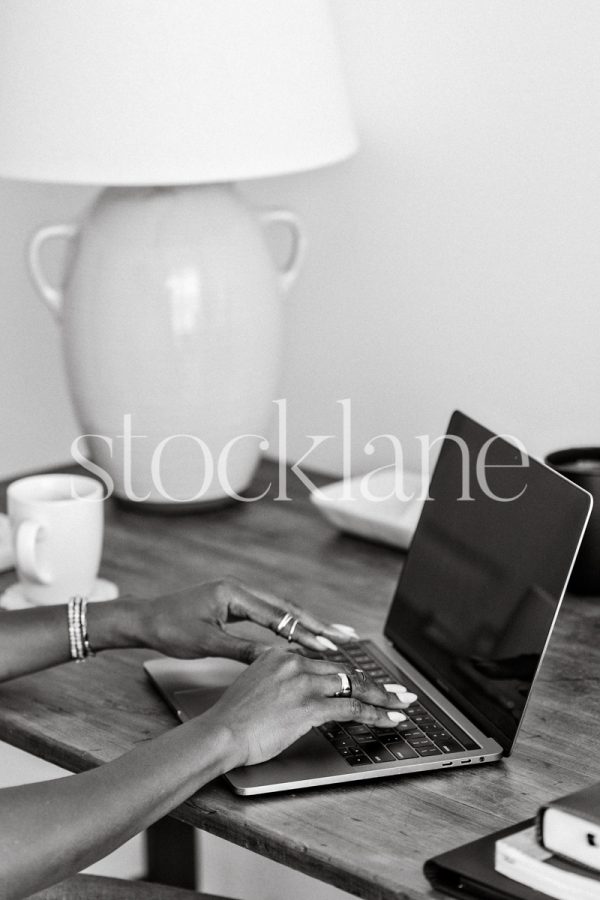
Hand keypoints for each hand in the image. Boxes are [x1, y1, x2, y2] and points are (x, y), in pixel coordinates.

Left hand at [130, 578, 358, 662]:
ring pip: (280, 608)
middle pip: (286, 606)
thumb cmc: (169, 629)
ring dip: (305, 623)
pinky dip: (287, 623)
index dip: (304, 632)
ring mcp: (237, 594)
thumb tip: (274, 660)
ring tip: (332, 635)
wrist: (144, 619)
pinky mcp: (233, 603)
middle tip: (343, 636)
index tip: (326, 645)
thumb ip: (242, 650)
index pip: (278, 614)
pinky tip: (301, 634)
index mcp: (233, 593)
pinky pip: (267, 612)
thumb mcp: (206, 643)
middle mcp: (239, 588)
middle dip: (315, 623)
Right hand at [200, 649, 412, 766]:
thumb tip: (299, 695)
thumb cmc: (233, 719)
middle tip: (397, 690)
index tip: (367, 679)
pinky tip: (389, 718)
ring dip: (383, 697)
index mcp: (280, 655)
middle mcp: (294, 663)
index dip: (350, 673)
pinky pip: (351, 707)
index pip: (325, 663)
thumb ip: (279, 683)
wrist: (221, 733)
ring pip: (354, 686)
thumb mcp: (255, 687)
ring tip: (401, 704)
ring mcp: (303, 683)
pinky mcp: (309, 705)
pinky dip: (376, 713)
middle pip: (344, 671)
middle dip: (376, 683)